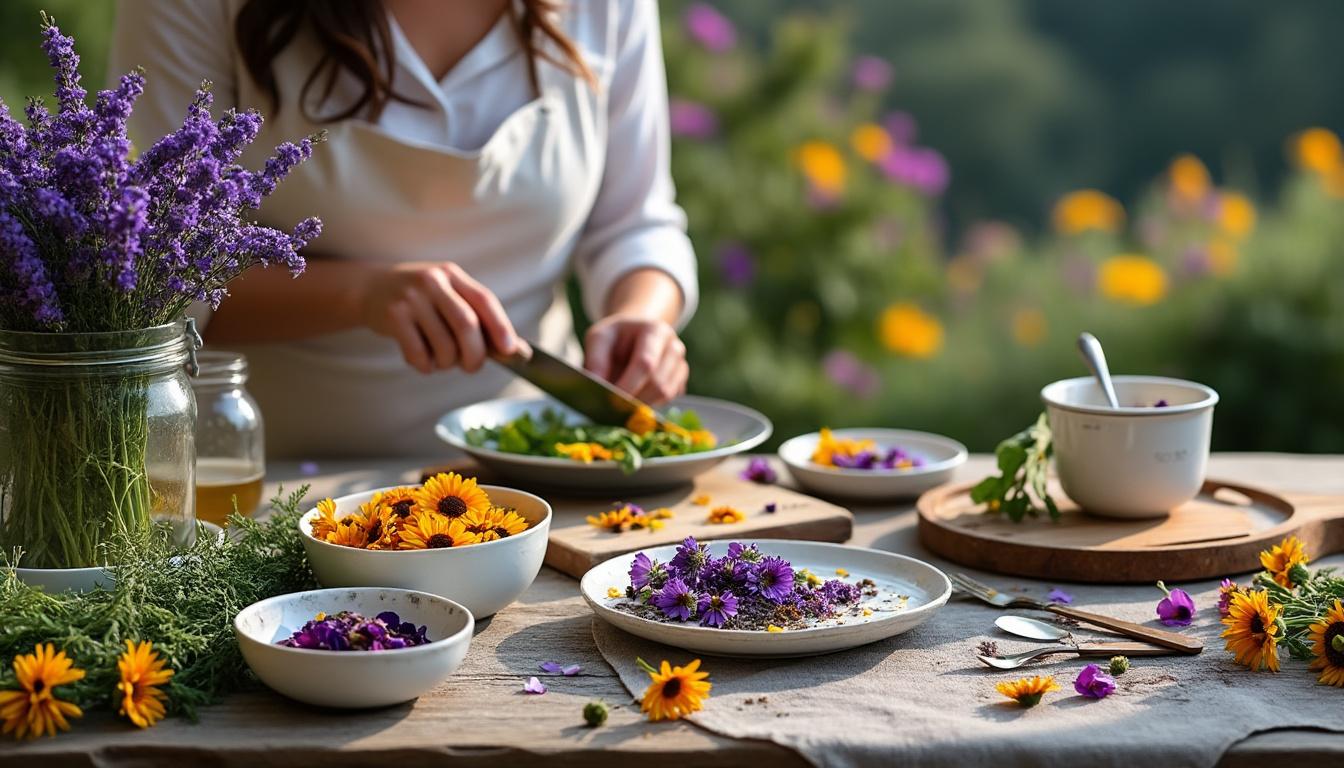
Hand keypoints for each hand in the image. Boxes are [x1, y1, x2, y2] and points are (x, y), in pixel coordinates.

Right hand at [361, 262, 519, 373]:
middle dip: (475, 355)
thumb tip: (512, 349)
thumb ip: (474, 315)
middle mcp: (433, 281)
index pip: (484, 300)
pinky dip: (426, 366)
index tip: (511, 350)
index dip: (501, 326)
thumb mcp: (446, 293)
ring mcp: (411, 298)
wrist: (369, 287)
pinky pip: (418, 353)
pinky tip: (423, 361)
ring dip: (447, 363)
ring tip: (441, 360)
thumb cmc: (419, 298)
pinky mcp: (392, 315)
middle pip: (466, 325)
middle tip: (472, 367)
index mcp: (452, 274)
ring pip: (443, 344)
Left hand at [584, 316, 687, 403]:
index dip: (629, 385)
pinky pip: (668, 400)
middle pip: (658, 382)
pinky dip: (649, 405)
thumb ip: (596, 360)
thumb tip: (598, 385)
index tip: (611, 400)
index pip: (645, 363)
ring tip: (621, 404)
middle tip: (612, 407)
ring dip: (642, 405)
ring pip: (665, 394)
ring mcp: (680, 365)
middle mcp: (674, 347)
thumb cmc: (615, 338)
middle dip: (634, 399)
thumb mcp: (598, 338)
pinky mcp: (680, 382)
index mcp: (655, 330)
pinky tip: (634, 399)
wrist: (632, 336)